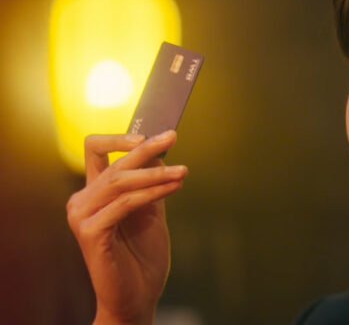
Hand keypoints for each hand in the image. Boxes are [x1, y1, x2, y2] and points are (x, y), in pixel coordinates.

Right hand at [66, 130, 187, 324]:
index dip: (122, 138)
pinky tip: (174, 187)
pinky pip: (125, 204)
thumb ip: (151, 184)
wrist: (137, 295)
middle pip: (112, 162)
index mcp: (93, 192)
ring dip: (156, 173)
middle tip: (172, 136)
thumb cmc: (143, 255)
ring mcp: (82, 217)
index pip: (96, 150)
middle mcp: (82, 201)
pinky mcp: (90, 233)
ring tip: (183, 172)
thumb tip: (161, 153)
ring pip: (120, 181)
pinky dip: (152, 192)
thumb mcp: (151, 211)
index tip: (155, 134)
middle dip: (146, 148)